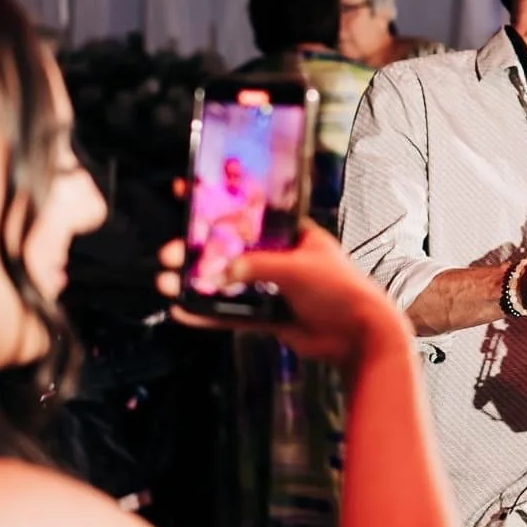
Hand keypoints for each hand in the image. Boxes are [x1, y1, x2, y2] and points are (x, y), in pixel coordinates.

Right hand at [154, 226, 410, 363]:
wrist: (360, 335)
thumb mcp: (298, 268)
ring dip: (196, 281)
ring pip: (226, 282)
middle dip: (196, 250)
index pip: (249, 212)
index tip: (188, 190)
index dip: (219, 201)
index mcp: (291, 235)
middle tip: (170, 252)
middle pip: (229, 249)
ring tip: (166, 281)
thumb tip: (221, 271)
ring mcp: (272, 288)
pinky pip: (232, 313)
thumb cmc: (340, 289)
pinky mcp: (269, 317)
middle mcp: (279, 257)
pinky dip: (208, 314)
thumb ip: (257, 267)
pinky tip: (182, 311)